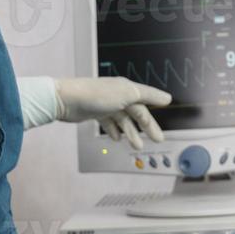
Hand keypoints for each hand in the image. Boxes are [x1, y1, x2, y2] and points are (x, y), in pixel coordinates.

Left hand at [54, 76, 172, 148]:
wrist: (68, 100)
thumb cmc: (95, 94)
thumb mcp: (128, 93)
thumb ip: (149, 95)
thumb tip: (166, 98)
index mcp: (127, 89)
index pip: (147, 101)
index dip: (156, 110)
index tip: (165, 118)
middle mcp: (118, 95)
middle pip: (137, 113)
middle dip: (147, 127)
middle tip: (156, 138)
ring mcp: (106, 104)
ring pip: (123, 120)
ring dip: (131, 132)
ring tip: (137, 144)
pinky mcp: (95, 112)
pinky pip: (109, 122)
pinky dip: (114, 130)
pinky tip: (116, 138)